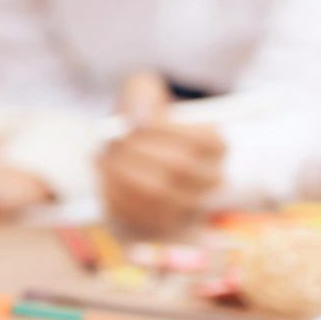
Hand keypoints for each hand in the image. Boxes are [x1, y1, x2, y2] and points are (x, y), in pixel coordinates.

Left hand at [98, 72, 223, 235]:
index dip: (161, 132)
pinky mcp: (166, 227)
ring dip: (124, 176)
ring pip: (161, 196)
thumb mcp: (141, 92)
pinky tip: (105, 181)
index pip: (200, 140)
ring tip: (105, 161)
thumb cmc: (140, 121)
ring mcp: (192, 207)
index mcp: (215, 143)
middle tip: (112, 146)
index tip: (131, 126)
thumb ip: (141, 94)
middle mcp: (211, 178)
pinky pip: (145, 219)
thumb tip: (140, 121)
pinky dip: (119, 198)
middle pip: (178, 167)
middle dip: (137, 154)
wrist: (128, 158)